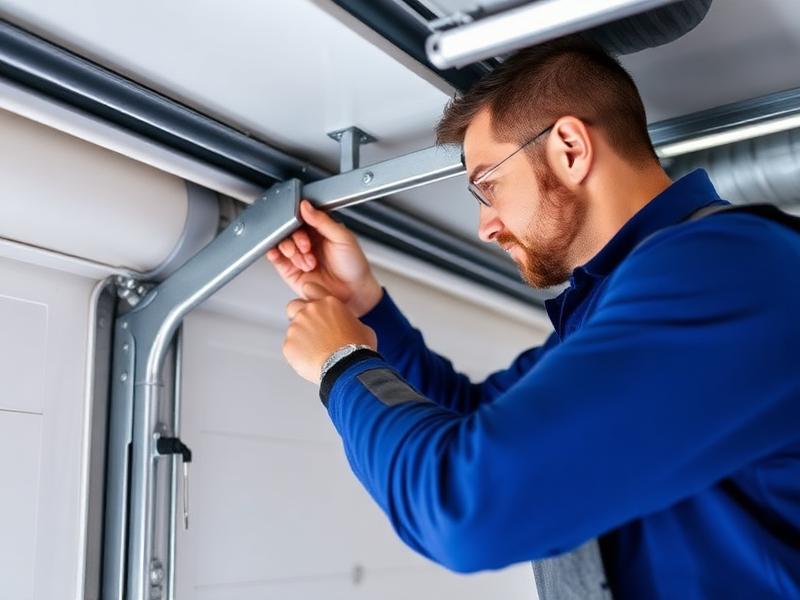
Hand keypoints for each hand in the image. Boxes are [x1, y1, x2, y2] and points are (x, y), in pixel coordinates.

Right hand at [267, 200, 382, 316]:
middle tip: (307, 247)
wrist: (354, 293)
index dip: (298, 219)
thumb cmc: (353, 266)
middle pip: (289, 229)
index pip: (302, 216)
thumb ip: (322, 220)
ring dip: (290, 249)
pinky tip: (278, 253)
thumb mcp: (342, 237)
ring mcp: (298, 255)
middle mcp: (308, 241)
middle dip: (296, 238)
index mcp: (320, 229)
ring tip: (306, 260)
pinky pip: (276, 259)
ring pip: (281, 243)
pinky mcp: (290, 270)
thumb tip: (306, 206)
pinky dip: (274, 254)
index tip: (301, 223)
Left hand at [282, 283, 376, 383]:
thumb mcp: (361, 327)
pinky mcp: (289, 343)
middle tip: (310, 331)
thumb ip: (347, 320)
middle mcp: (310, 310)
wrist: (347, 367)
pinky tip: (311, 360)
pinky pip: (290, 346)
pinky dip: (297, 352)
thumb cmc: (357, 349)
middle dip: (299, 315)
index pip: (310, 288)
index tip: (310, 304)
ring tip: (314, 351)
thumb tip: (348, 326)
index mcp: (329, 303)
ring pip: (292, 327)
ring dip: (299, 336)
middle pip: (294, 305)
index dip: (309, 296)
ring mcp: (297, 326)